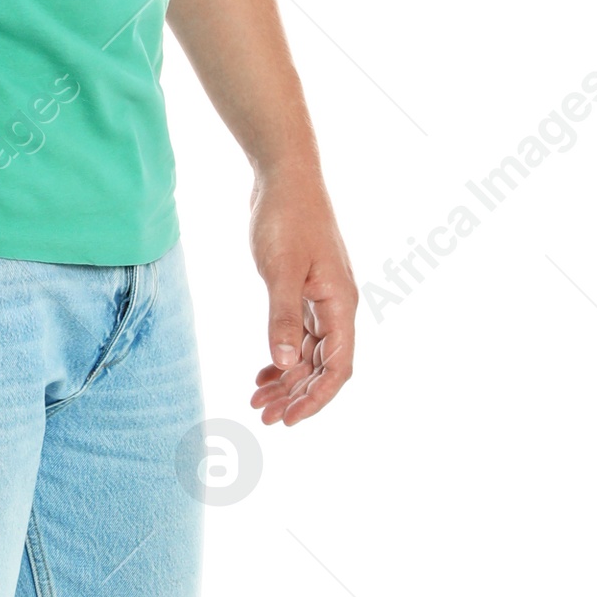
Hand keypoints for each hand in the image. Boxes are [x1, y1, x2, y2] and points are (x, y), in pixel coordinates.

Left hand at [247, 164, 356, 426]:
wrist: (284, 177)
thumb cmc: (287, 218)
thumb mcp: (281, 270)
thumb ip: (283, 318)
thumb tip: (285, 363)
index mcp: (340, 304)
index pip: (337, 367)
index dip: (316, 398)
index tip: (288, 419)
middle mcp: (337, 306)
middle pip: (324, 367)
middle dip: (297, 395)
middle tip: (264, 416)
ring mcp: (322, 299)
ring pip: (310, 353)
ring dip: (287, 379)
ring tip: (257, 400)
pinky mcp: (305, 290)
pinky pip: (300, 336)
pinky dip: (283, 356)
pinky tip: (263, 372)